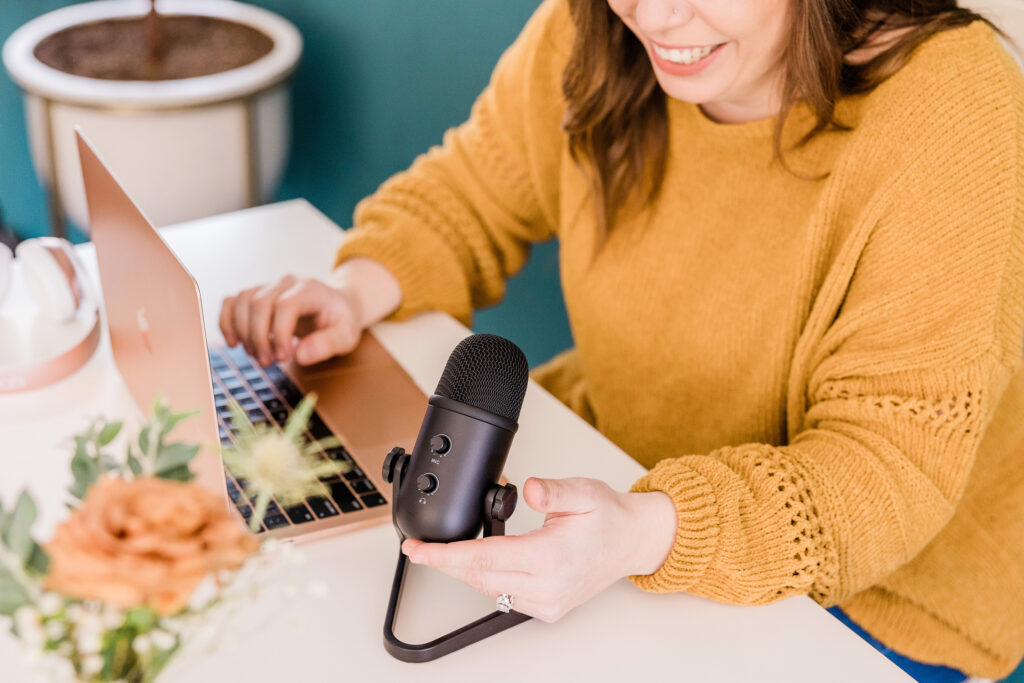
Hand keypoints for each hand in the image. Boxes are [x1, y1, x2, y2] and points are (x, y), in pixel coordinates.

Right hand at [218, 257, 401, 365]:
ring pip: (242, 301)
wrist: (337, 305)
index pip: (285, 306)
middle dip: (259, 337)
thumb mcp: (346, 336)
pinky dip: (227, 322)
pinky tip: (235, 343)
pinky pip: (233, 301)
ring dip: (243, 332)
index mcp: (311, 290)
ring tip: (257, 356)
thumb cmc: (341, 321)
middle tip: (268, 362)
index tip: (282, 357)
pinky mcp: (257, 295)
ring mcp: (269, 286)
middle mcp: (287, 283)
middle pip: (259, 303)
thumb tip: (300, 355)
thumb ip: (327, 344)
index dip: (279, 333)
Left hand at [401, 477, 677, 622]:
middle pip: (478, 577)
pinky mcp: (548, 609)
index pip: (483, 558)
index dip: (444, 554)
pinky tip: (479, 563)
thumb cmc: (609, 517)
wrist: (632, 542)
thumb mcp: (583, 492)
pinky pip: (504, 597)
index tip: (416, 549)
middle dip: (445, 562)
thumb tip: (529, 488)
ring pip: (489, 590)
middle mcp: (548, 587)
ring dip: (464, 571)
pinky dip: (486, 580)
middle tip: (419, 548)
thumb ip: (553, 490)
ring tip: (444, 552)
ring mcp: (547, 602)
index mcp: (551, 558)